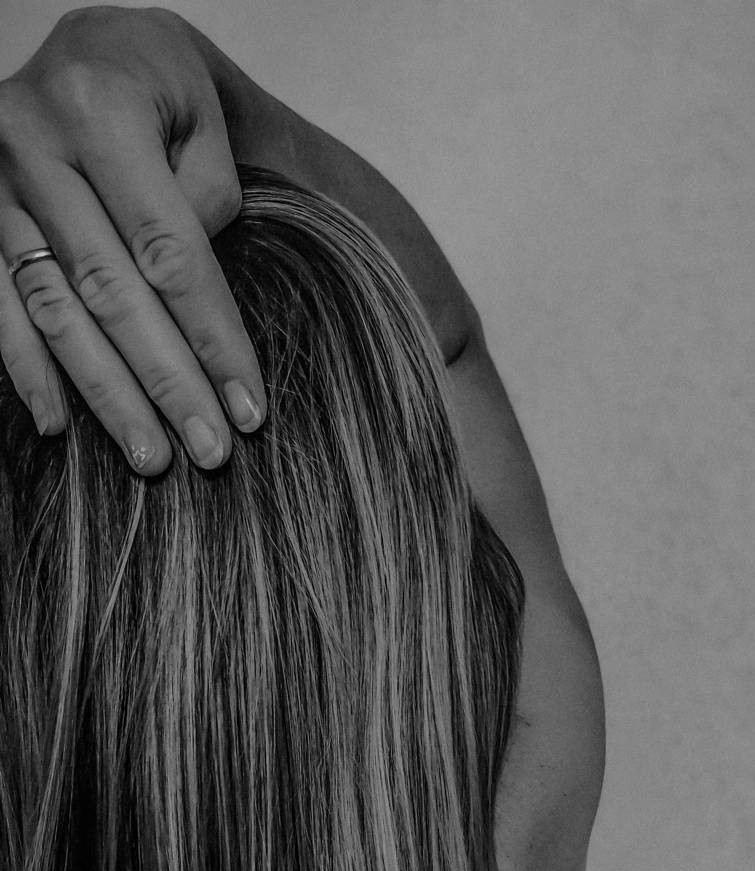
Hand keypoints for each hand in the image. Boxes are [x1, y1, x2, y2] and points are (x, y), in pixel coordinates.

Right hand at [0, 5, 266, 473]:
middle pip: (112, 291)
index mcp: (99, 108)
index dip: (212, 337)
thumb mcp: (202, 120)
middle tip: (209, 452)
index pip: (169, 251)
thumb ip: (206, 204)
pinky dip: (27, 368)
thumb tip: (195, 304)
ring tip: (150, 459)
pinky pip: (0, 305)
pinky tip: (58, 426)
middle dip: (166, 382)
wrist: (92, 48)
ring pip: (55, 308)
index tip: (250, 406)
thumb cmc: (161, 89)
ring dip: (104, 394)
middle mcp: (31, 143)